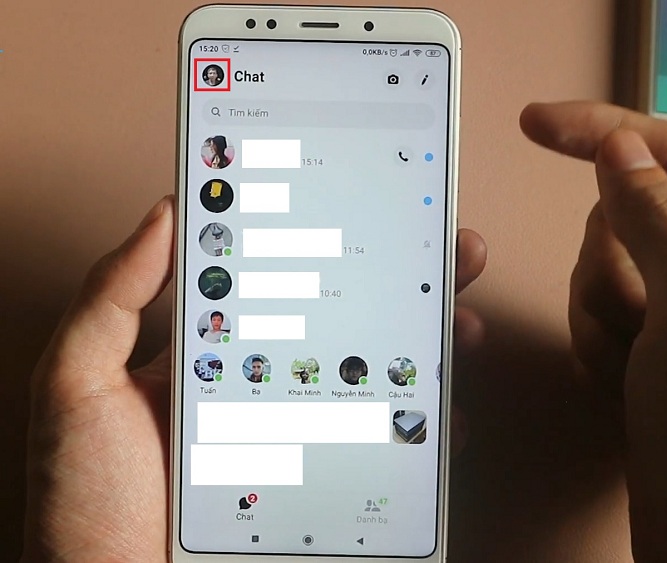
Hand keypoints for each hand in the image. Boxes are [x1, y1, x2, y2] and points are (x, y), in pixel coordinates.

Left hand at [21, 196, 486, 561]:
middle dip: (399, 283)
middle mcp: (262, 386)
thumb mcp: (77, 384)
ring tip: (458, 320)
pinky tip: (447, 411)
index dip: (324, 241)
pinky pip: (383, 448)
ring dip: (424, 345)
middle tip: (440, 250)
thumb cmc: (84, 501)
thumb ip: (111, 298)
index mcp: (211, 353)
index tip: (361, 207)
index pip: (279, 280)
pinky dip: (423, 426)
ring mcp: (298, 435)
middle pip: (343, 321)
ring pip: (374, 377)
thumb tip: (164, 214)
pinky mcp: (321, 483)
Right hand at [521, 101, 666, 561]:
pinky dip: (595, 346)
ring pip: (601, 268)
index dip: (606, 129)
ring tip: (633, 368)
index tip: (538, 123)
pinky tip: (624, 386)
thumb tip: (621, 148)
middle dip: (607, 266)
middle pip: (624, 218)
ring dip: (600, 317)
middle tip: (633, 320)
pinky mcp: (647, 344)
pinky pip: (594, 314)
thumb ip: (660, 220)